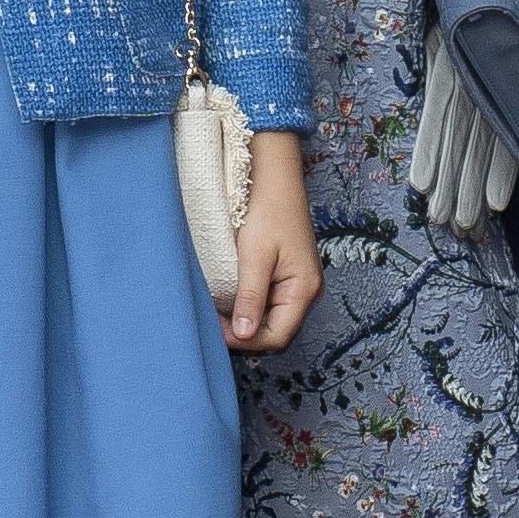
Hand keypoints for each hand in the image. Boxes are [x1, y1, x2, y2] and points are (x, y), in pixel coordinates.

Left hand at [226, 129, 322, 354]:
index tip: (217, 331)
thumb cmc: (268, 210)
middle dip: (245, 334)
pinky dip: (248, 306)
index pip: (277, 335)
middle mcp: (305, 291)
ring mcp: (296, 283)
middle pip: (275, 330)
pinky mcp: (286, 275)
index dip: (247, 340)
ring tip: (217, 314)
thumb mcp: (255, 255)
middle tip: (213, 325)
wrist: (275, 177)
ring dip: (245, 321)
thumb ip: (250, 297)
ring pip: (270, 318)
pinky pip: (268, 302)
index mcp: (304, 289)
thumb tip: (244, 334)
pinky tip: (229, 301)